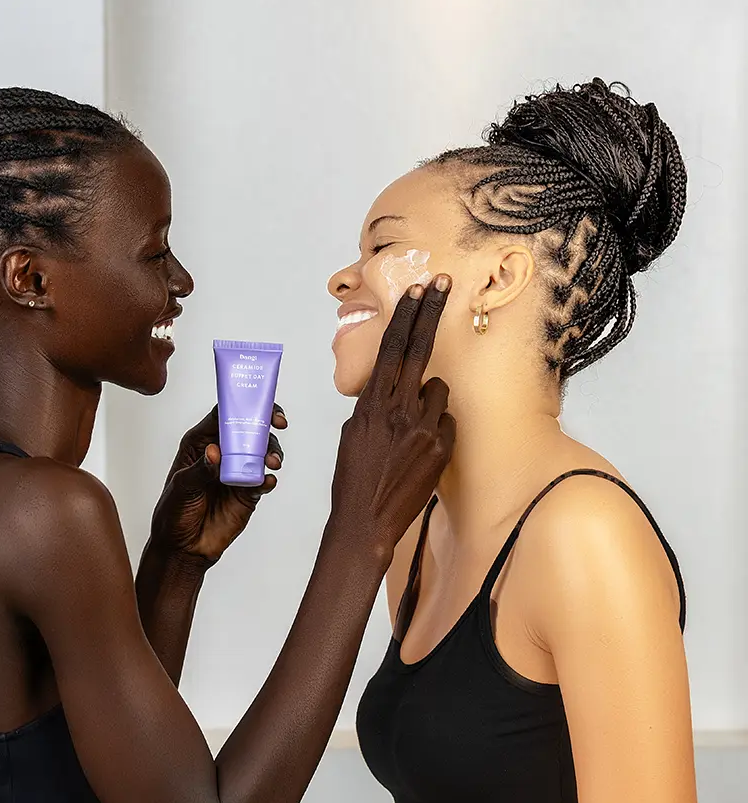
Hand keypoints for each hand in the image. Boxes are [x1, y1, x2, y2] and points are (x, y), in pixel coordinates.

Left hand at [147, 404, 286, 566]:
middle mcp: (222, 453)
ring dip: (271, 452)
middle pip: (249, 428)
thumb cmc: (173, 513)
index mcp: (201, 443)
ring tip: (271, 462)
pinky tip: (267, 481)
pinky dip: (268, 478)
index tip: (258, 405)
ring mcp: (237, 471)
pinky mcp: (248, 492)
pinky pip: (262, 480)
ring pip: (261, 452)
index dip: (243, 405)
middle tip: (278, 424)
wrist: (184, 548)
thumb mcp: (182, 488)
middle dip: (267, 423)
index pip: (224, 414)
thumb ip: (199, 470)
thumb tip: (215, 451)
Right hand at [331, 276, 455, 563]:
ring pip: (439, 390)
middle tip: (443, 282)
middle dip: (431, 312)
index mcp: (371, 403)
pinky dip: (438, 429)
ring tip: (412, 432)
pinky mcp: (441, 447)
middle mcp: (398, 409)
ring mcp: (423, 427)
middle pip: (420, 349)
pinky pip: (447, 421)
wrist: (365, 520)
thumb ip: (374, 405)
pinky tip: (421, 452)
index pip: (391, 348)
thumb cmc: (354, 477)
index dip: (406, 315)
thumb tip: (391, 387)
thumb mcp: (354, 432)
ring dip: (431, 400)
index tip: (417, 289)